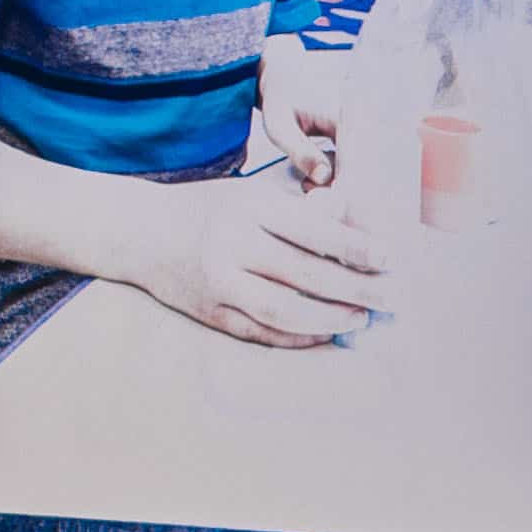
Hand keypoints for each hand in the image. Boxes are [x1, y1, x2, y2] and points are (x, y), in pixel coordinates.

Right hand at [121, 164, 387, 346]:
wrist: (139, 231)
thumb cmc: (211, 209)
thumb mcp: (253, 195)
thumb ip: (302, 210)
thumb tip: (357, 219)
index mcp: (250, 208)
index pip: (315, 231)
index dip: (357, 249)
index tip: (391, 260)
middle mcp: (233, 244)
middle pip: (307, 275)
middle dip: (356, 290)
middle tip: (391, 299)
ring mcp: (219, 282)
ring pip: (285, 309)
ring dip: (330, 319)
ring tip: (361, 318)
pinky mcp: (209, 312)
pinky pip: (261, 332)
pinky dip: (298, 337)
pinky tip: (325, 333)